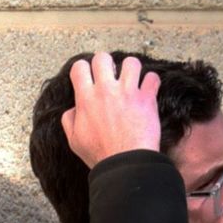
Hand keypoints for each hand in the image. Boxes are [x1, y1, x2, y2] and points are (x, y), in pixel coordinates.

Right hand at [61, 51, 161, 167]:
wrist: (125, 164)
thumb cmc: (100, 155)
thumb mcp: (74, 141)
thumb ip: (69, 120)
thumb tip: (73, 108)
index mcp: (86, 99)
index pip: (80, 67)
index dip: (83, 69)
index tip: (88, 76)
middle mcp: (106, 90)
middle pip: (103, 58)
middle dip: (105, 64)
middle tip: (109, 75)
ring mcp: (127, 92)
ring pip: (130, 62)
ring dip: (130, 69)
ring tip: (131, 79)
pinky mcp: (146, 98)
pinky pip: (152, 77)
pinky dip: (151, 82)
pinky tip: (148, 89)